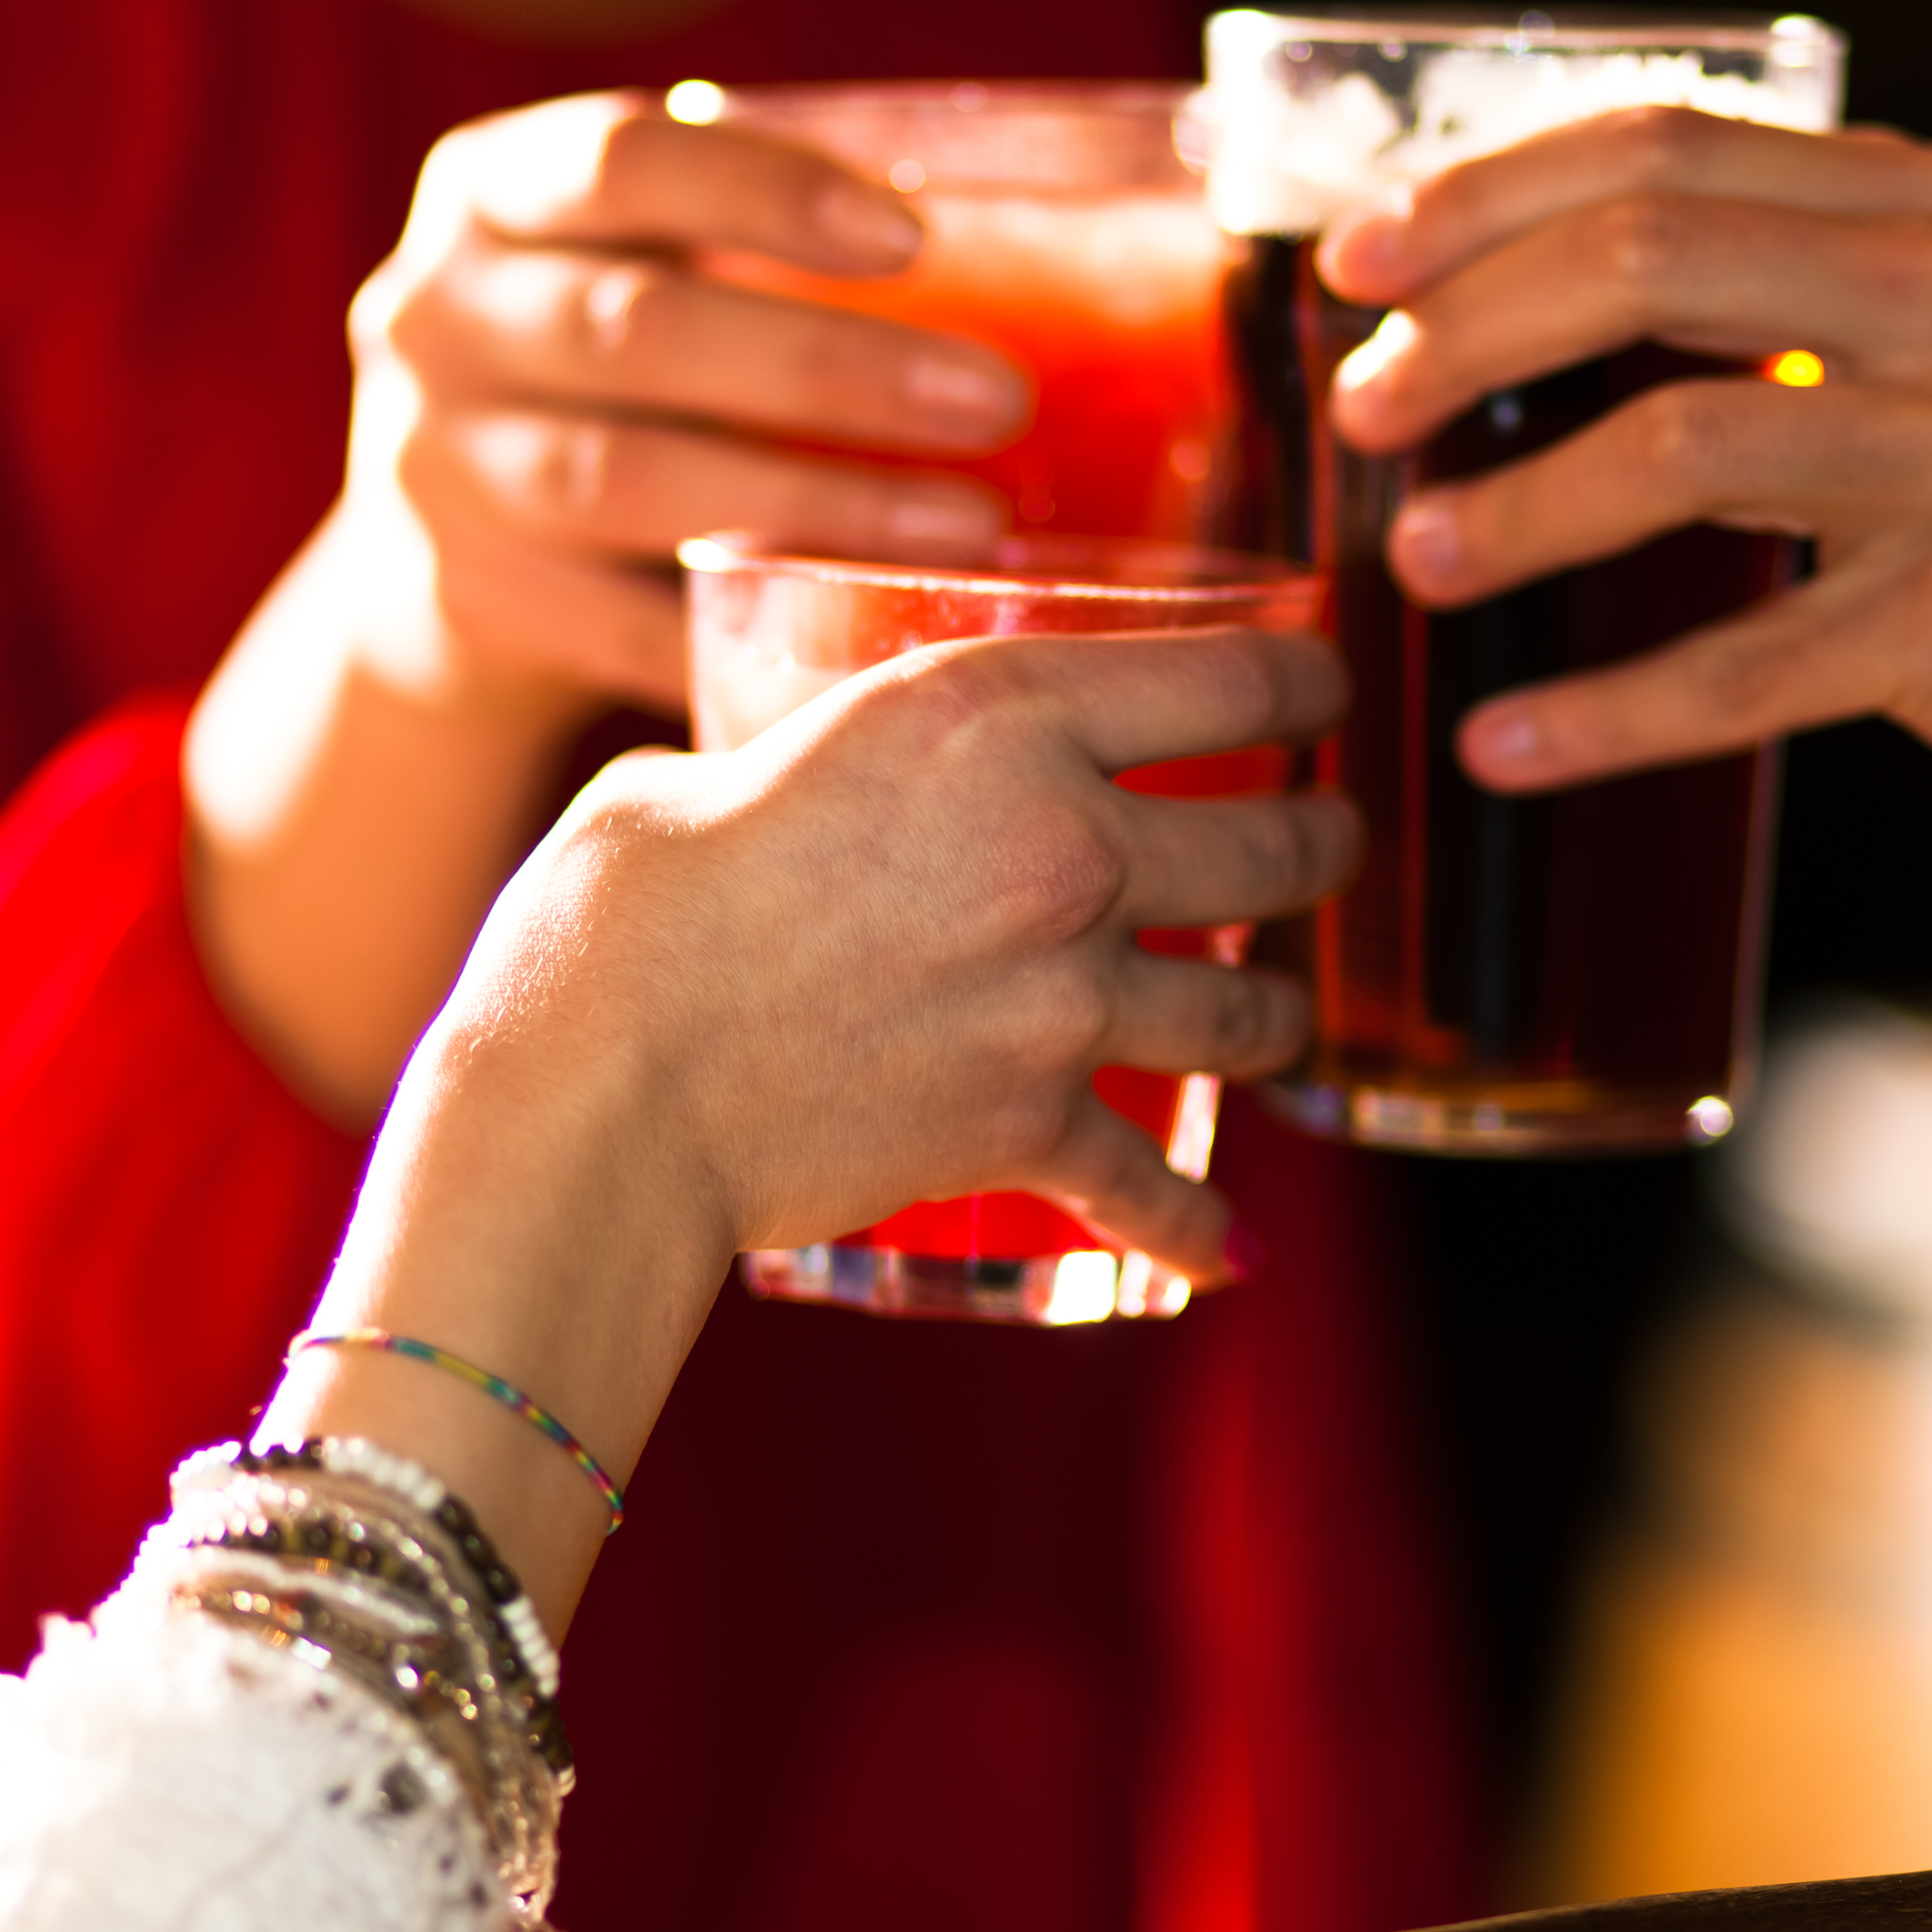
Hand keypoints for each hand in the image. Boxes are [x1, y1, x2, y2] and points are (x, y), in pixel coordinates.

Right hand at [258, 626, 1357, 1623]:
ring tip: (1275, 1019)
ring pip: (1246, 1011)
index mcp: (993, 716)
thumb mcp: (720, 765)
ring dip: (1274, 1018)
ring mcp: (1064, 997)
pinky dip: (1198, 1227)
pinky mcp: (1029, 1127)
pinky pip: (1152, 1186)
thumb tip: (788, 783)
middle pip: (1276, 847)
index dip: (1304, 687)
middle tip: (1330, 845)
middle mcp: (1063, 845)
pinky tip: (1231, 1250)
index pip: (1227, 681)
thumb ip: (800, 764)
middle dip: (1323, 847)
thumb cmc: (621, 909)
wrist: (601, 1089)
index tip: (1325, 696)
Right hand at [331, 88, 1035, 713]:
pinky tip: (874, 633)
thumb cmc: (617, 374)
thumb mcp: (645, 264)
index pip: (623, 163)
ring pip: (629, 481)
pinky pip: (625, 625)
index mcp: (492, 194)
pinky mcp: (467, 602)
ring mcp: (435, 468)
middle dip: (831, 368)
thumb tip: (1072, 246)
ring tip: (967, 525)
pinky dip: (751, 630)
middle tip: (998, 401)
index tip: (914, 239)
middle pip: (637, 330)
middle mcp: (435, 316)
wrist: (444, 550)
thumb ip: (765, 243)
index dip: (767, 196)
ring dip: (813, 503)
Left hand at [1321, 106, 1931, 988]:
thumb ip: (1760, 311)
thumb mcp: (1920, 369)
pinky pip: (1748, 660)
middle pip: (1649, 259)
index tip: (1356, 265)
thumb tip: (1485, 312)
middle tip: (1361, 413)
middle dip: (1466, 331)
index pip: (1664, 147)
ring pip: (1682, 441)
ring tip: (1411, 564)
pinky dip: (1607, 712)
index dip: (1483, 196)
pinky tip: (1505, 747)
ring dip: (1516, 510)